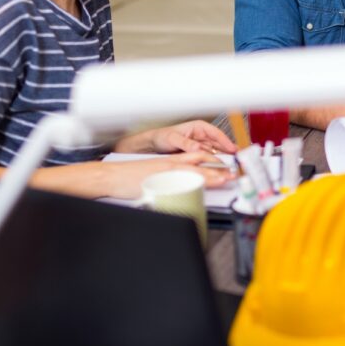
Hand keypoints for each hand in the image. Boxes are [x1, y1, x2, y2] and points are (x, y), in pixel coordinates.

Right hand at [101, 152, 235, 197]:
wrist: (111, 176)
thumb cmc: (128, 178)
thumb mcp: (153, 174)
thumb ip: (170, 178)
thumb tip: (182, 187)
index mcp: (170, 162)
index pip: (197, 157)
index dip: (214, 161)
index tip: (226, 167)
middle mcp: (171, 163)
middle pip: (200, 160)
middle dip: (219, 166)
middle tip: (233, 172)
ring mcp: (167, 171)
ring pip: (195, 168)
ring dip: (213, 173)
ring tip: (226, 178)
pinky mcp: (161, 179)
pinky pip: (182, 178)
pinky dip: (195, 180)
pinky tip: (205, 183)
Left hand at [115, 120, 236, 155]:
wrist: (154, 145)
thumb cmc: (162, 136)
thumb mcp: (173, 138)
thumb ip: (186, 143)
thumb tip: (198, 147)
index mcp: (198, 127)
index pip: (216, 133)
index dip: (226, 141)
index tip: (232, 148)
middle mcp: (202, 135)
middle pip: (219, 143)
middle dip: (228, 150)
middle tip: (236, 159)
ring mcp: (201, 145)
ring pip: (216, 151)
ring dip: (222, 157)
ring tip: (229, 164)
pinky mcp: (198, 153)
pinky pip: (209, 157)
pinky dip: (214, 161)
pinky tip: (219, 166)